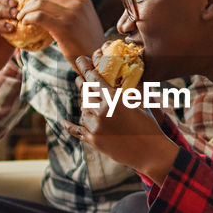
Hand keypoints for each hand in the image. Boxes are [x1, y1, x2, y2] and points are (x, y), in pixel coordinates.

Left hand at [16, 0, 105, 67]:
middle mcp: (78, 4)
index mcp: (83, 0)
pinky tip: (25, 24)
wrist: (98, 61)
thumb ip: (70, 11)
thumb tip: (47, 8)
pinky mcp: (63, 27)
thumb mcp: (83, 21)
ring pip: (40, 5)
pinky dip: (28, 18)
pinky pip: (39, 17)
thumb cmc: (87, 44)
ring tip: (21, 19)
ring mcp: (71, 14)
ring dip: (26, 11)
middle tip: (21, 13)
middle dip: (29, 4)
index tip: (29, 7)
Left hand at [65, 55, 178, 183]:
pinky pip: (77, 130)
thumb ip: (127, 92)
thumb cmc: (148, 126)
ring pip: (83, 110)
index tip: (81, 60)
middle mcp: (101, 111)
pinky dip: (70, 126)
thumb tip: (123, 79)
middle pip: (86, 93)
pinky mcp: (93, 140)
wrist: (149, 152)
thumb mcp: (139, 104)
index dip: (86, 68)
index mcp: (114, 99)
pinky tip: (63, 122)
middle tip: (78, 77)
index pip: (94, 79)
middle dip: (82, 84)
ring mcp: (95, 127)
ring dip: (84, 104)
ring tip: (85, 98)